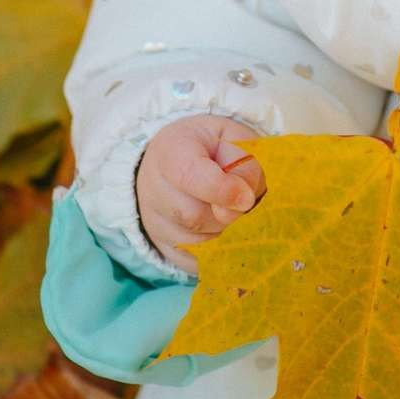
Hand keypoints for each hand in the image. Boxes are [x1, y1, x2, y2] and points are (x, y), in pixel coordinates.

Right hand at [135, 114, 266, 275]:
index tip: (246, 199)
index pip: (188, 175)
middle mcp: (152, 187)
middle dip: (229, 215)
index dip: (221, 190)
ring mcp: (153, 221)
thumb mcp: (232, 136)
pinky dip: (218, 252)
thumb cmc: (211, 147)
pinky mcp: (162, 247)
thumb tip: (247, 197)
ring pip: (196, 243)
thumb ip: (245, 159)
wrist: (174, 161)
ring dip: (226, 233)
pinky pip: (195, 262)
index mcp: (171, 150)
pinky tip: (225, 230)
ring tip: (232, 211)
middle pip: (193, 216)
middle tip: (245, 203)